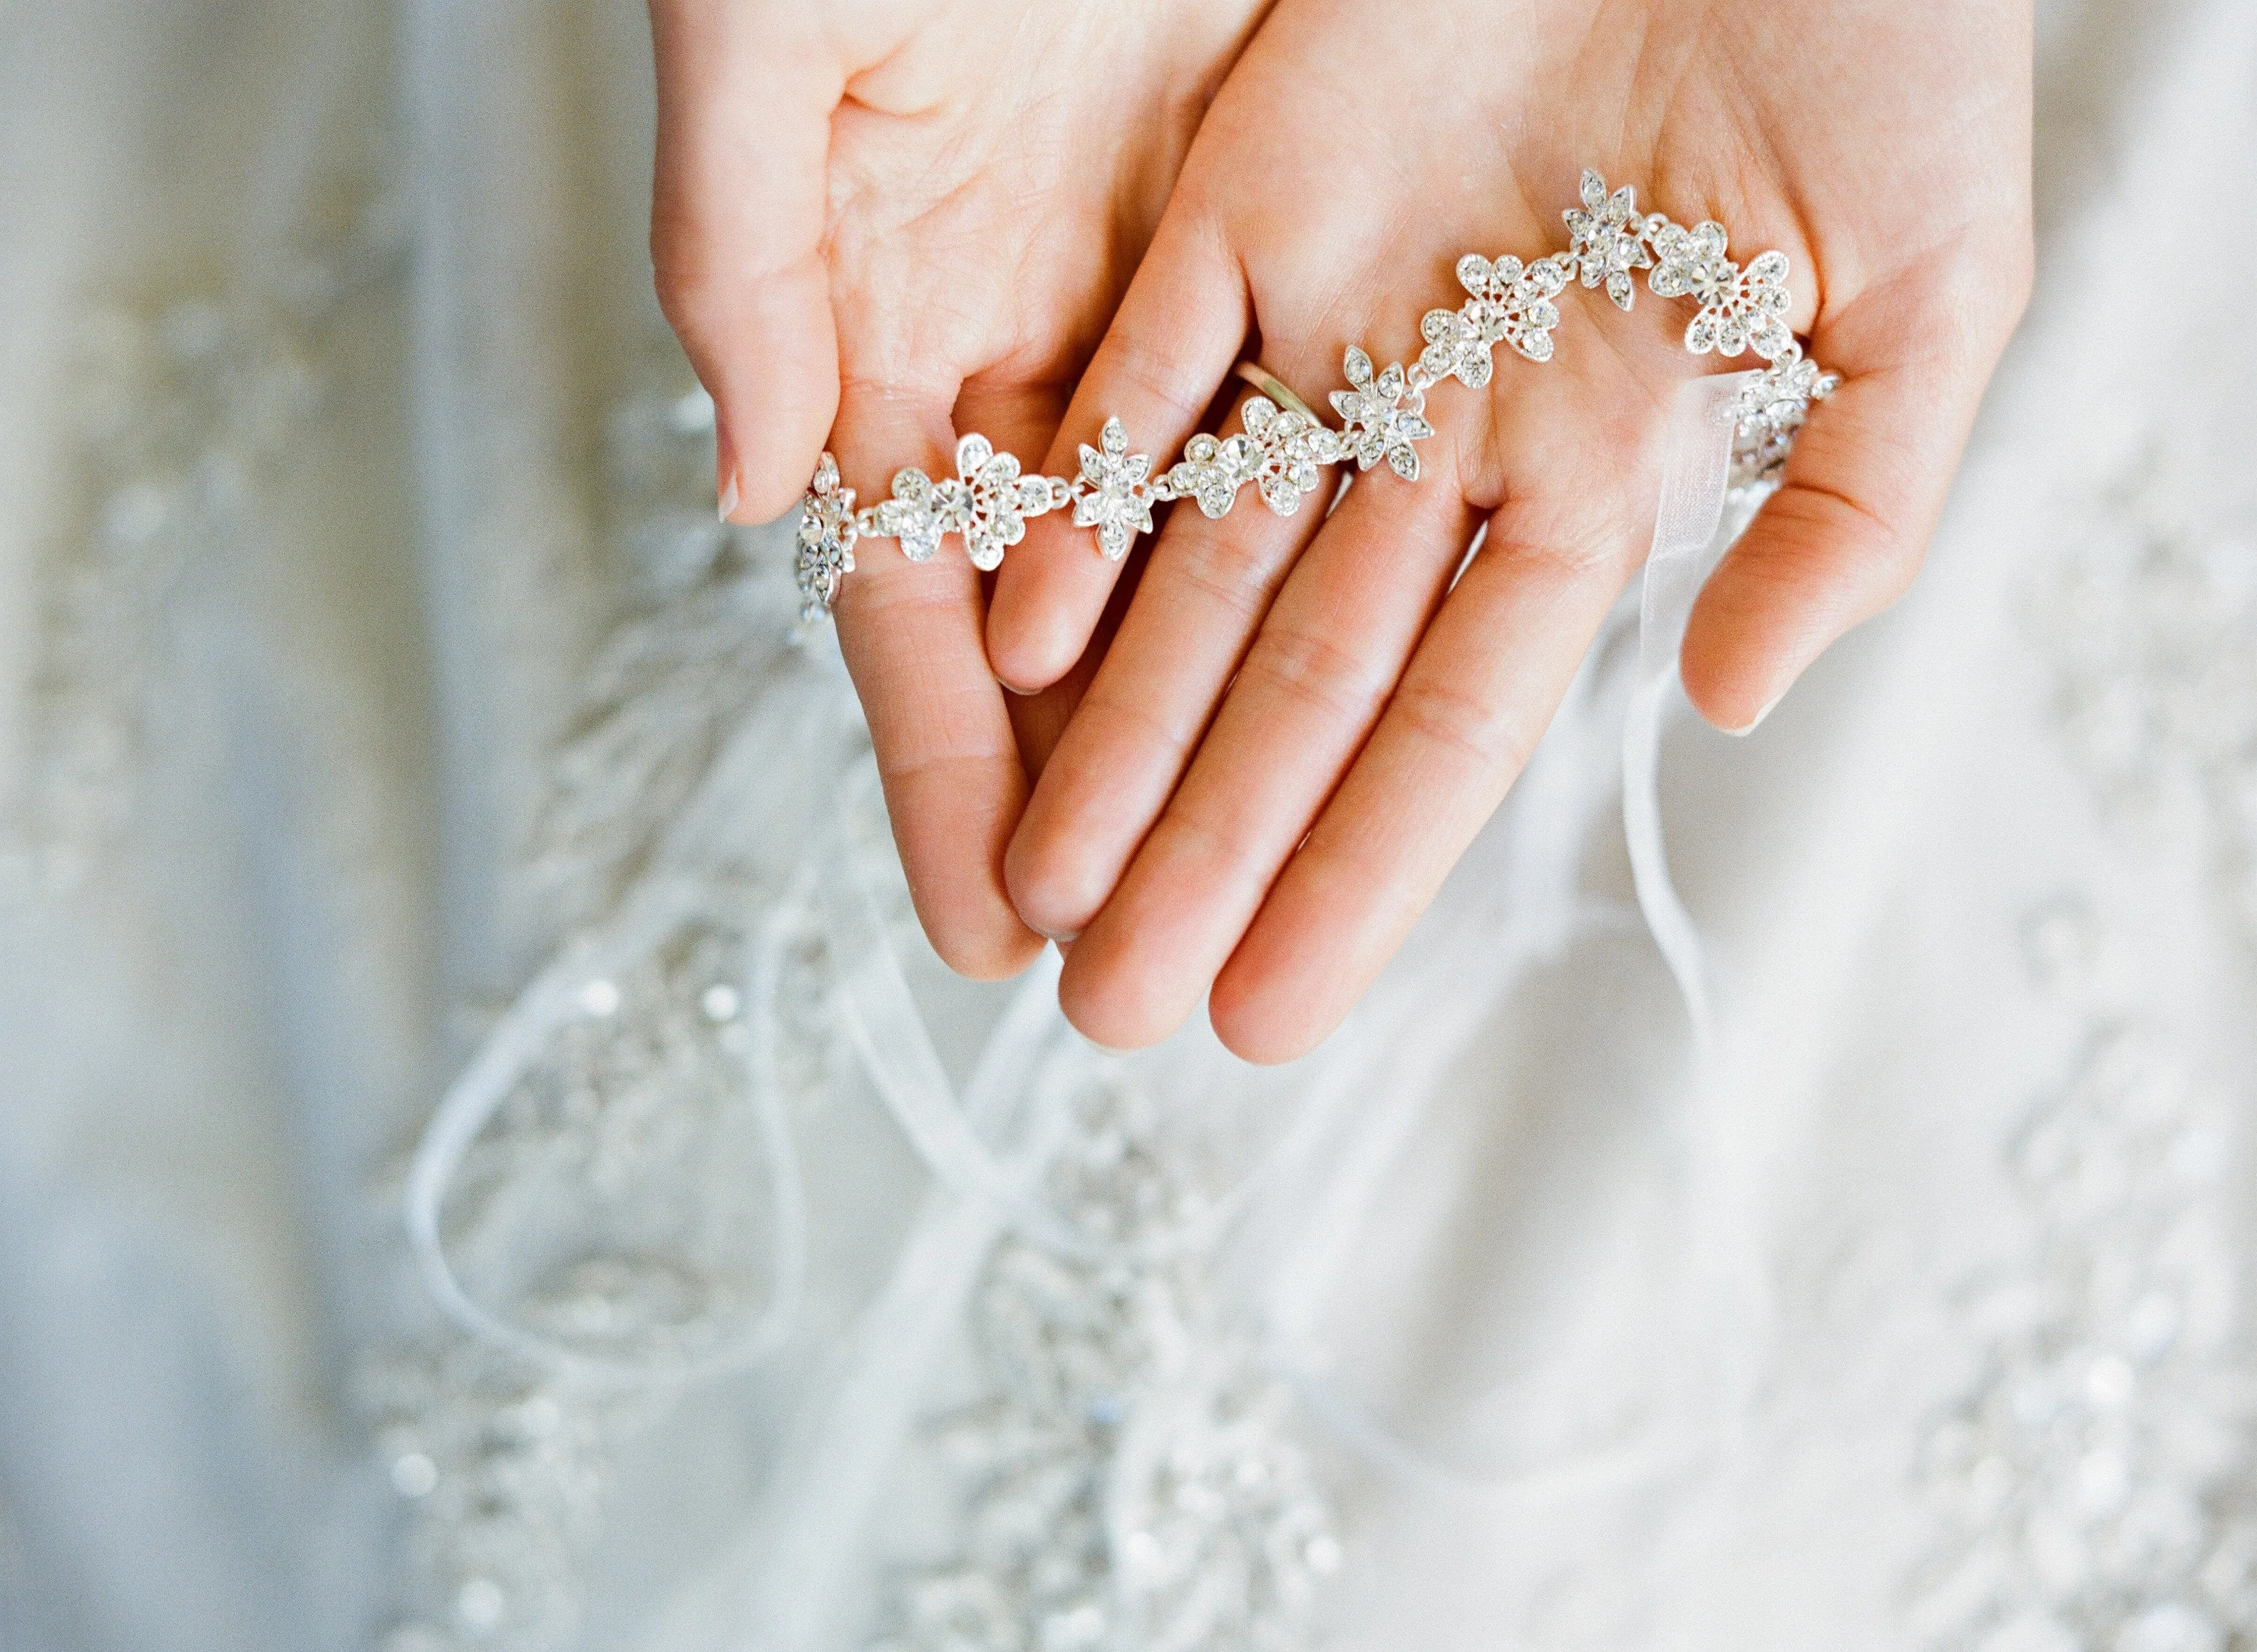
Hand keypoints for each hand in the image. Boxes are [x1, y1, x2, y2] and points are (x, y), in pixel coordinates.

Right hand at [646, 0, 1269, 975]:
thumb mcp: (766, 40)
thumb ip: (741, 260)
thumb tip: (763, 491)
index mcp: (886, 322)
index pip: (920, 604)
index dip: (949, 772)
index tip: (992, 929)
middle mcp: (1028, 341)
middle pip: (1075, 631)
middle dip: (1113, 808)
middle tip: (1151, 977)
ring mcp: (1159, 292)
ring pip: (1213, 559)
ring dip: (1242, 729)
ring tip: (1281, 884)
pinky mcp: (1285, 211)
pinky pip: (1332, 409)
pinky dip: (1357, 539)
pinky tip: (1398, 669)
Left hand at [985, 0, 2032, 1056]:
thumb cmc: (1883, 38)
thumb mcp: (1935, 290)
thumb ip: (1850, 507)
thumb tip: (1725, 705)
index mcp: (1595, 473)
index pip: (1454, 721)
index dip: (1360, 869)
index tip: (1268, 1011)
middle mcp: (1446, 432)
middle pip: (1297, 681)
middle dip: (1204, 846)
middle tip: (1111, 1005)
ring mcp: (1337, 324)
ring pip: (1195, 568)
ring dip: (1115, 727)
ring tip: (1039, 884)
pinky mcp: (1250, 201)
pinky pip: (1144, 376)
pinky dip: (1081, 504)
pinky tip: (1017, 645)